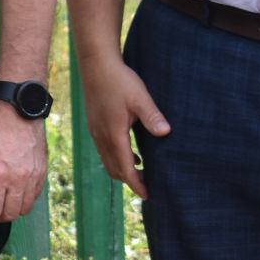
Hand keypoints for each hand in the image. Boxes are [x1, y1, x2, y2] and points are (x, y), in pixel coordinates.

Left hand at [0, 104, 47, 225]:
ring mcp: (32, 178)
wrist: (18, 114)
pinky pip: (35, 198)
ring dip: (12, 211)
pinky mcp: (42, 174)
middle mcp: (17, 181)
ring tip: (3, 203)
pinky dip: (25, 201)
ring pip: (24, 209)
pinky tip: (16, 194)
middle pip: (10, 214)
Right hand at [78, 56, 170, 198]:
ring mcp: (95, 130)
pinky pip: (104, 150)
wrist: (96, 64)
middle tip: (147, 189)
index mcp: (113, 133)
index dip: (136, 184)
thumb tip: (166, 133)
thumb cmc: (119, 80)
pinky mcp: (94, 124)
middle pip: (114, 169)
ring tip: (140, 173)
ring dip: (122, 170)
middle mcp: (101, 136)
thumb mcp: (140, 97)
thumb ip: (152, 116)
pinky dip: (116, 158)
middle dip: (129, 181)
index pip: (124, 168)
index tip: (147, 195)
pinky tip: (130, 153)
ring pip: (107, 160)